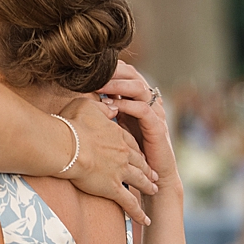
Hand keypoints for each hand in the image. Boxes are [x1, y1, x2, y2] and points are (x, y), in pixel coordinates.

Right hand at [59, 97, 156, 223]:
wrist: (67, 146)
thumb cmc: (71, 125)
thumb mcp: (88, 107)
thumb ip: (102, 107)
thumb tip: (112, 106)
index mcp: (118, 136)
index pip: (132, 143)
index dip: (138, 150)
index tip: (142, 155)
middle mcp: (123, 154)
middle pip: (140, 163)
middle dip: (148, 169)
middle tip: (155, 175)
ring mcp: (120, 172)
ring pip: (139, 181)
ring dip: (148, 186)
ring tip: (154, 191)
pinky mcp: (113, 188)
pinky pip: (129, 203)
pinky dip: (138, 212)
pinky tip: (145, 219)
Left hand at [97, 62, 180, 191]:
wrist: (154, 175)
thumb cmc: (134, 151)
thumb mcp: (119, 125)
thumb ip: (109, 109)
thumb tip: (86, 96)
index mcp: (139, 99)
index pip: (127, 73)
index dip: (111, 68)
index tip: (91, 68)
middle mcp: (149, 102)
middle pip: (134, 75)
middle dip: (114, 71)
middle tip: (94, 71)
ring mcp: (155, 113)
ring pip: (139, 89)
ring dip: (118, 85)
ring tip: (100, 85)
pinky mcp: (157, 127)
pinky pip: (143, 110)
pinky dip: (127, 105)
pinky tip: (112, 106)